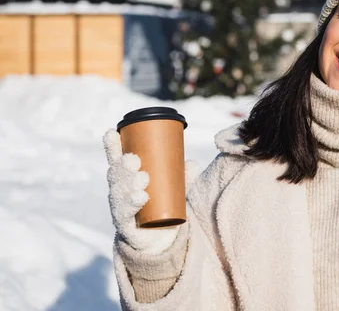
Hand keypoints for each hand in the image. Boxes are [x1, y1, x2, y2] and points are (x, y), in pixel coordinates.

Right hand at [103, 129, 200, 253]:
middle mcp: (119, 192)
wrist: (157, 240)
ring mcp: (119, 208)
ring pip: (118, 193)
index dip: (112, 147)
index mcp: (126, 178)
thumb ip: (184, 177)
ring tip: (142, 178)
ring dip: (128, 184)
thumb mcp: (174, 189)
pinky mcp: (124, 225)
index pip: (116, 160)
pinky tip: (140, 197)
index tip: (111, 132)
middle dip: (122, 166)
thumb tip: (192, 162)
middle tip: (134, 160)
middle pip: (115, 175)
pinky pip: (124, 214)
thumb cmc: (162, 207)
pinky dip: (131, 204)